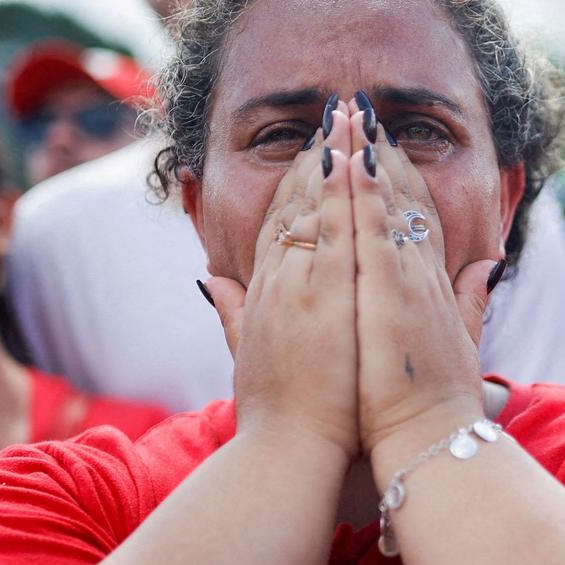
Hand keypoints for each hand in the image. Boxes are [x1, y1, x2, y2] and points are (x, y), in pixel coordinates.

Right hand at [207, 100, 360, 460]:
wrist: (288, 455)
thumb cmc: (278, 418)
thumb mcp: (250, 356)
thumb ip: (233, 314)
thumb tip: (210, 280)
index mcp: (265, 293)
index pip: (281, 223)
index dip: (299, 181)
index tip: (317, 147)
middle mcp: (277, 281)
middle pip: (296, 202)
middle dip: (318, 153)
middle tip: (337, 109)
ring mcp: (299, 285)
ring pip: (315, 205)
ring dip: (334, 156)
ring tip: (350, 112)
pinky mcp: (322, 295)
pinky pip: (334, 231)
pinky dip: (343, 193)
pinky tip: (354, 157)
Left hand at [348, 101, 494, 463]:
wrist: (433, 443)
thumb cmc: (439, 408)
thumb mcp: (461, 346)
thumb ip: (472, 302)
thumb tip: (491, 266)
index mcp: (433, 288)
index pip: (418, 218)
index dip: (401, 177)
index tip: (384, 144)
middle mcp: (422, 275)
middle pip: (403, 197)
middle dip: (382, 150)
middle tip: (361, 107)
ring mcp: (406, 279)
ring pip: (386, 200)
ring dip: (367, 152)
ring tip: (348, 109)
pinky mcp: (387, 290)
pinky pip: (371, 226)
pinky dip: (360, 188)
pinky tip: (347, 154)